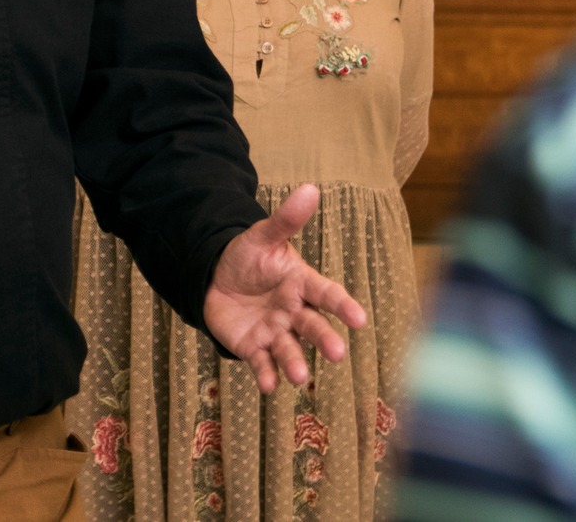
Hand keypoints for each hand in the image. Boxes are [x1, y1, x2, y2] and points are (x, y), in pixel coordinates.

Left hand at [201, 183, 365, 393]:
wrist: (215, 277)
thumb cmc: (247, 257)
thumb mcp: (262, 237)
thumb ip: (285, 219)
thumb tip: (310, 188)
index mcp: (300, 284)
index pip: (326, 294)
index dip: (343, 306)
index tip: (360, 320)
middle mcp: (293, 311)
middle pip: (312, 326)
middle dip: (324, 340)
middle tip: (336, 354)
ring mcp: (275, 331)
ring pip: (289, 350)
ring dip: (295, 364)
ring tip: (300, 378)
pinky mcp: (253, 347)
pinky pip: (261, 362)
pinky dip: (265, 375)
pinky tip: (268, 386)